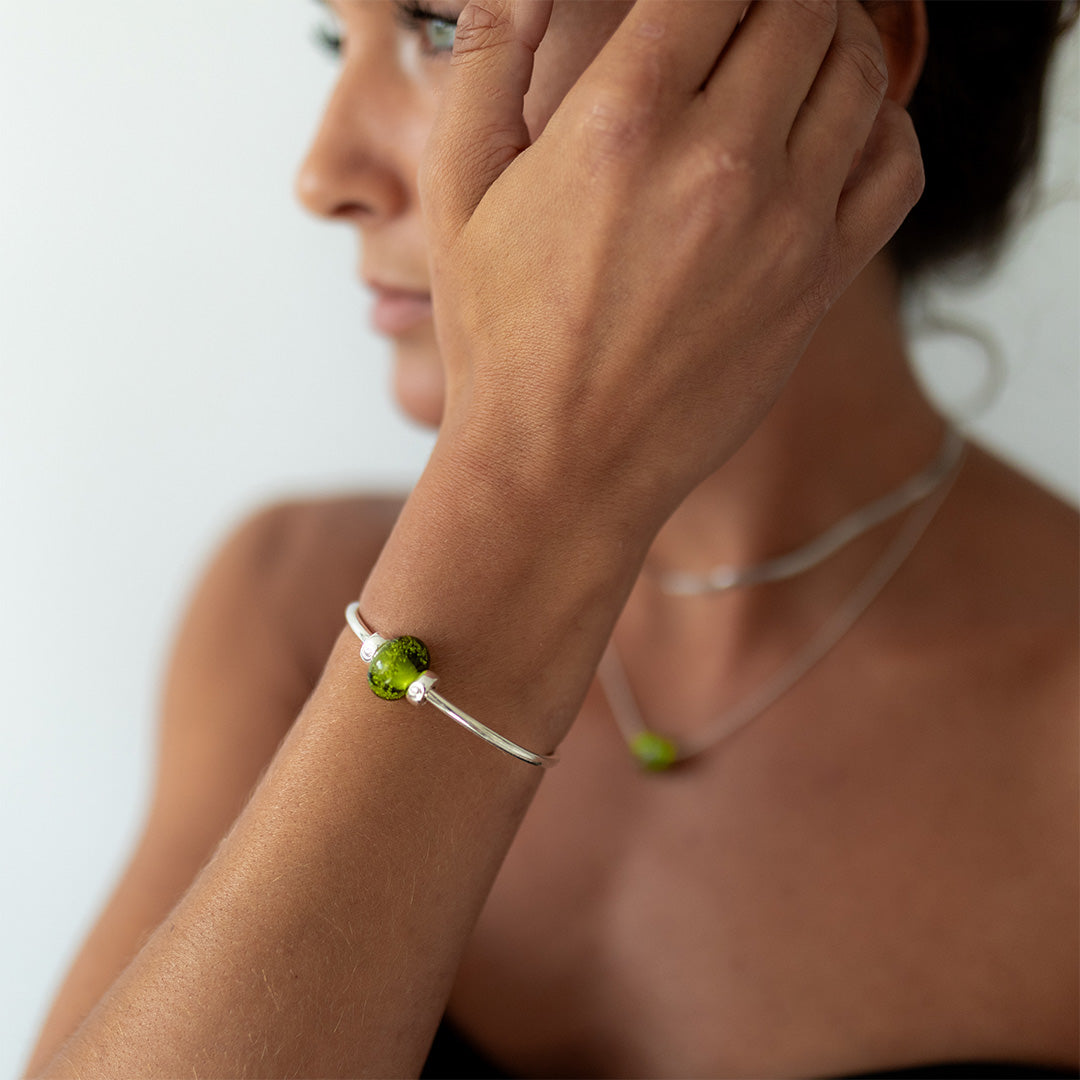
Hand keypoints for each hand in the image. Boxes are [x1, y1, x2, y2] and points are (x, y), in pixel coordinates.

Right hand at [420, 0, 922, 527]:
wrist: (561, 468)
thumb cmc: (501, 340)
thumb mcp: (457, 192)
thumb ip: (487, 60)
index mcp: (623, 122)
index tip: (691, 5)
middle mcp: (719, 161)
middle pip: (801, 7)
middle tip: (741, 18)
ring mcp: (785, 225)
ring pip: (858, 72)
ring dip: (829, 43)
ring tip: (785, 60)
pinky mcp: (819, 283)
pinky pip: (898, 164)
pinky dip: (881, 124)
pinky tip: (832, 135)